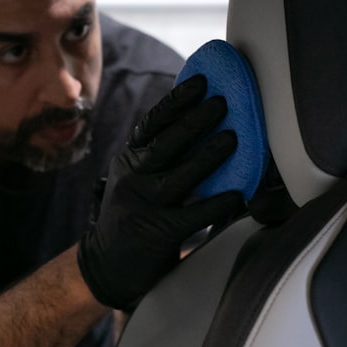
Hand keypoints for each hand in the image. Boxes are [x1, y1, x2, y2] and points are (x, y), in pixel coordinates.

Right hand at [77, 75, 243, 310]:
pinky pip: (193, 216)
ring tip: (234, 138)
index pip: (153, 124)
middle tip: (223, 102)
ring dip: (208, 156)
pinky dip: (217, 204)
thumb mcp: (134, 179)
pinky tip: (238, 195)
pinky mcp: (157, 232)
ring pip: (180, 176)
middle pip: (167, 144)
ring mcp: (144, 205)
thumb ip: (158, 156)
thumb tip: (202, 123)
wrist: (107, 264)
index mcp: (130, 161)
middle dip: (197, 120)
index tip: (200, 82)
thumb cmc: (133, 215)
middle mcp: (133, 178)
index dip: (177, 102)